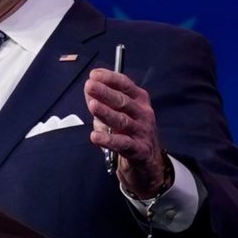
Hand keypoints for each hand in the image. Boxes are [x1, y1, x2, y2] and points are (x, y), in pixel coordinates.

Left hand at [85, 68, 170, 200]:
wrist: (148, 163)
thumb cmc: (130, 134)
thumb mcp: (118, 115)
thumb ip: (103, 103)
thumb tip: (88, 90)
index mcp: (140, 101)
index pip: (125, 85)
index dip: (110, 79)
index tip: (94, 75)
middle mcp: (143, 114)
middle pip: (123, 101)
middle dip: (105, 92)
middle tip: (90, 86)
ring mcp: (142, 132)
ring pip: (122, 121)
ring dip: (106, 113)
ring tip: (92, 106)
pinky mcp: (139, 150)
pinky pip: (122, 144)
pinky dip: (108, 140)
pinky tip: (95, 136)